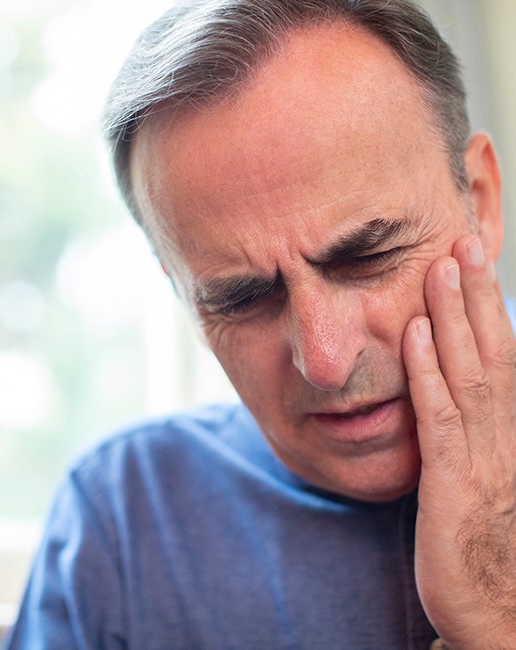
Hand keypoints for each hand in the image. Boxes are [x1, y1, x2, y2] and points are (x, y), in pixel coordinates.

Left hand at [402, 235, 515, 648]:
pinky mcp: (452, 480)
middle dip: (477, 295)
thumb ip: (477, 426)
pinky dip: (426, 371)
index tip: (474, 261)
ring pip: (468, 371)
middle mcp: (506, 433)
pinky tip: (411, 334)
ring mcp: (482, 454)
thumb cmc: (491, 542)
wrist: (498, 613)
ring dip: (453, 318)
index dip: (489, 307)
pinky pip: (438, 415)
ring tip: (440, 269)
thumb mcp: (490, 474)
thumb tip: (455, 380)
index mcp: (513, 430)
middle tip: (463, 242)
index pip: (504, 356)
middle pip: (492, 351)